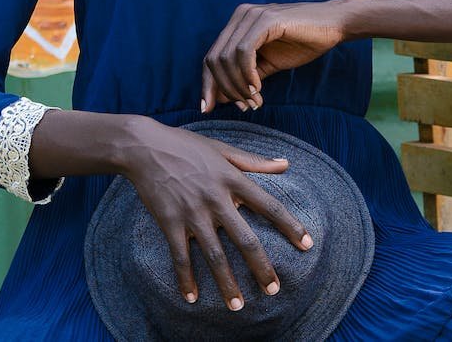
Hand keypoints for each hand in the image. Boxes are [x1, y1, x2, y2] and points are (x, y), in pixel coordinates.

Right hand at [117, 116, 313, 310]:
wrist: (144, 146)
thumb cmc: (185, 146)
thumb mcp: (223, 149)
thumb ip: (255, 162)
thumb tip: (286, 164)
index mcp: (232, 180)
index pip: (269, 206)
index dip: (290, 226)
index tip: (307, 245)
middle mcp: (216, 199)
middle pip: (245, 240)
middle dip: (261, 268)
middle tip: (273, 290)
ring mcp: (192, 213)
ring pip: (215, 255)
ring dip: (227, 283)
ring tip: (238, 305)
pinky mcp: (170, 222)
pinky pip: (181, 257)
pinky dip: (186, 279)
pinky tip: (192, 297)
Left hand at [201, 0, 349, 111]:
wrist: (333, 26)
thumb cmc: (303, 42)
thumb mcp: (268, 64)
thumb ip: (245, 78)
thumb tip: (223, 99)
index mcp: (237, 24)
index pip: (211, 57)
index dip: (208, 84)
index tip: (208, 108)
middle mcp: (240, 16)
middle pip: (213, 59)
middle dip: (224, 89)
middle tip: (243, 107)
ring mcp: (251, 15)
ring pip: (227, 57)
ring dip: (238, 85)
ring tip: (254, 100)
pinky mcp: (265, 20)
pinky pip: (244, 52)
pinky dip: (247, 74)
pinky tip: (258, 88)